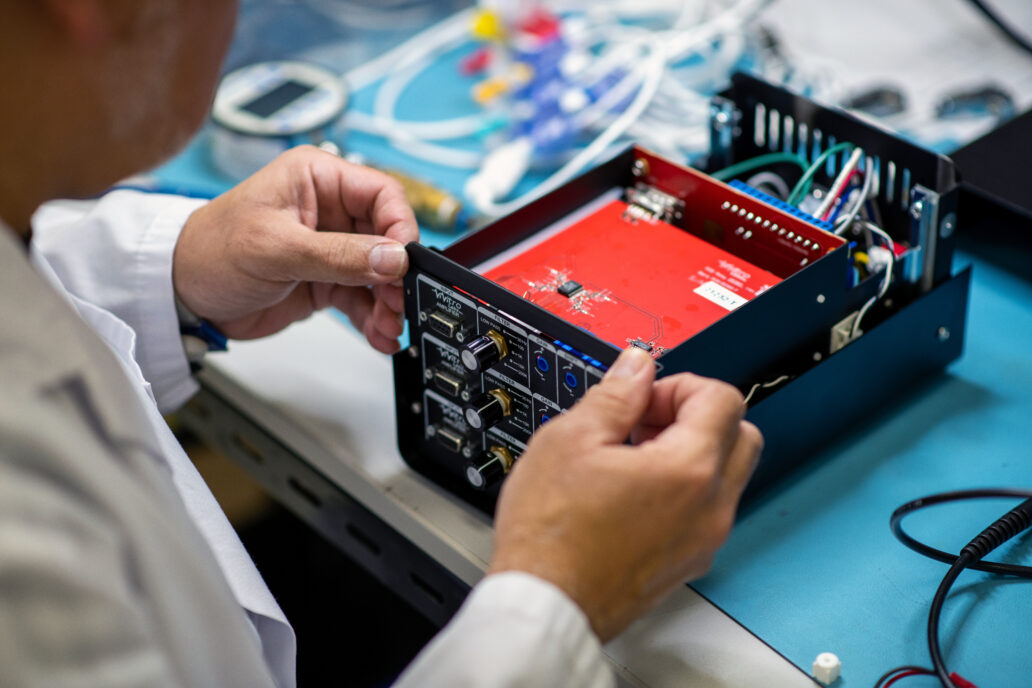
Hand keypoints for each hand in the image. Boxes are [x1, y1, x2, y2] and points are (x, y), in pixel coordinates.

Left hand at [172, 146, 418, 352]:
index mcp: (316, 179)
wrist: (181, 294)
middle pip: (387, 238)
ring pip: (380, 273)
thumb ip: (339, 255)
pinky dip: (373, 318)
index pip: (381, 193)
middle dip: (396, 275)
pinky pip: (363, 298)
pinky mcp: (326, 280)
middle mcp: (328, 210)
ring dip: (388, 303)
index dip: (400, 226)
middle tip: (399, 302)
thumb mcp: (277, 249)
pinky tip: (378, 335)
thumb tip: (392, 258)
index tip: (406, 261)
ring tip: (387, 326)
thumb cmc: (210, 251)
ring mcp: (330, 248)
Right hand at [488, 347, 761, 641]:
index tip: (644, 397)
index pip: (724, 399)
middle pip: (741, 435)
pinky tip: (630, 492)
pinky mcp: (688, 563)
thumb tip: (636, 368)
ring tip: (630, 458)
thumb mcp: (570, 438)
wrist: (545, 604)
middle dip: (697, 416)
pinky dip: (683, 490)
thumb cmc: (551, 534)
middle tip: (645, 421)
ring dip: (691, 452)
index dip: (680, 385)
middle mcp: (711, 509)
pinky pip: (706, 511)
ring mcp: (704, 541)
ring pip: (726, 476)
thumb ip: (616, 394)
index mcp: (690, 471)